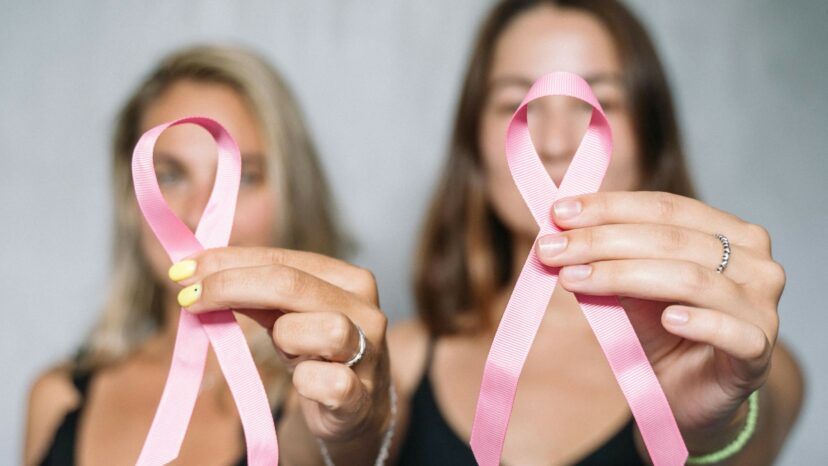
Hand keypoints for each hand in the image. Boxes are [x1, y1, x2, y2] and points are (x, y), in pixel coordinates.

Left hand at [170, 247, 390, 441]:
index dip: (228, 261)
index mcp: (349, 280)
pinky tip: (303, 381)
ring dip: (287, 338)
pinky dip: (308, 382)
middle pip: (292, 284)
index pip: (282, 258)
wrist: (355, 408)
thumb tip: (195, 272)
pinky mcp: (362, 396)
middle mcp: (365, 310)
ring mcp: (369, 353)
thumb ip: (254, 293)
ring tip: (285, 349)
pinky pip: (331, 383)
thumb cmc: (316, 355)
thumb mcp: (288, 317)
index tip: (183, 270)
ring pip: (324, 329)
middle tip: (189, 297)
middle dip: (230, 286)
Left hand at [535, 192, 783, 450]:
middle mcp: (755, 262)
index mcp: (730, 232)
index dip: (609, 207)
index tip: (558, 213)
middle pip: (671, 240)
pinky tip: (667, 319)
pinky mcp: (759, 349)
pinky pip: (731, 331)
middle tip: (551, 249)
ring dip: (623, 276)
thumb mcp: (631, 287)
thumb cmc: (665, 331)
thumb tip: (557, 235)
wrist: (692, 393)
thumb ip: (607, 258)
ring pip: (691, 279)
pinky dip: (698, 321)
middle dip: (602, 241)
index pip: (665, 208)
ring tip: (574, 279)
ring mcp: (762, 305)